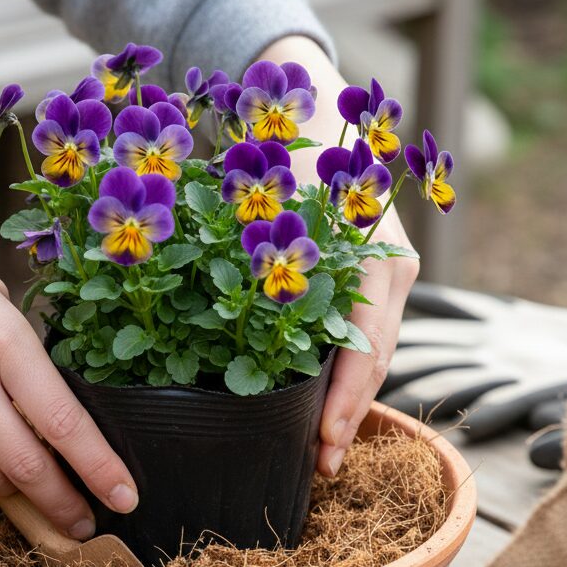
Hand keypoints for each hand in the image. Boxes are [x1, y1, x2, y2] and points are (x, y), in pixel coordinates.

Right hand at [0, 170, 137, 538]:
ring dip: (18, 493)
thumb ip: (22, 352)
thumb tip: (50, 405)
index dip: (100, 469)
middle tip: (86, 526)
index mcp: (1, 340)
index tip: (126, 498)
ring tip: (35, 491)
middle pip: (27, 469)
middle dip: (65, 507)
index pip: (64, 423)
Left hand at [260, 36, 418, 474]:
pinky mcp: (366, 284)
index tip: (320, 443)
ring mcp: (384, 277)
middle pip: (376, 361)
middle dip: (345, 418)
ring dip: (345, 407)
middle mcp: (389, 269)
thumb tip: (176, 304)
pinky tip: (321, 414)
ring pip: (372, 357)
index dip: (344, 399)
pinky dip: (342, 380)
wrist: (304, 96)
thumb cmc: (278, 143)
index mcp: (373, 254)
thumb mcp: (260, 193)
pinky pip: (361, 340)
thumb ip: (239, 249)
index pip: (366, 344)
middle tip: (317, 470)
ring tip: (318, 456)